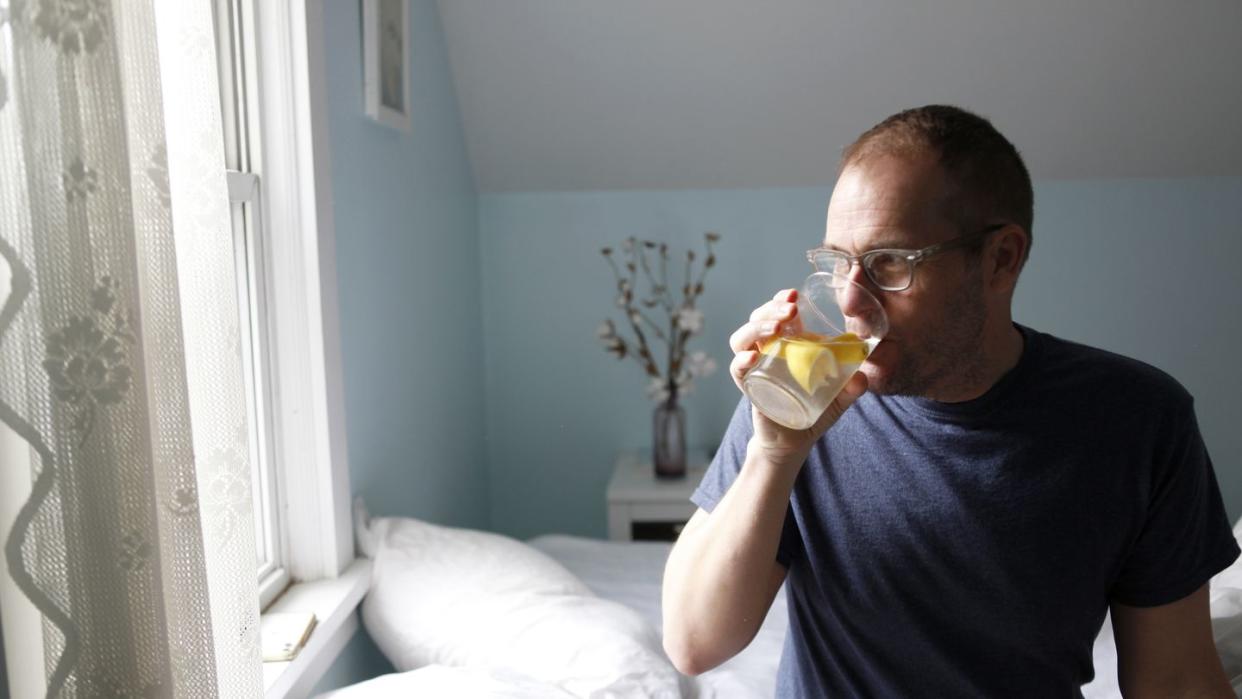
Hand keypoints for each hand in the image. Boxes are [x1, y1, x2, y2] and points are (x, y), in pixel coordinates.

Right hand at [728, 288, 868, 469]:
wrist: (794, 440)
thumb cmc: (814, 410)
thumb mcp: (838, 397)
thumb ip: (851, 388)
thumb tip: (863, 377)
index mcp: (786, 344)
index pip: (776, 313)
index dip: (780, 300)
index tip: (793, 294)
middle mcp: (766, 350)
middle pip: (758, 319)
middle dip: (771, 309)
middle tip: (790, 310)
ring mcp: (753, 367)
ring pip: (742, 338)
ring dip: (757, 328)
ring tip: (776, 328)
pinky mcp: (748, 387)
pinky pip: (737, 369)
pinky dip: (741, 361)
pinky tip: (753, 356)